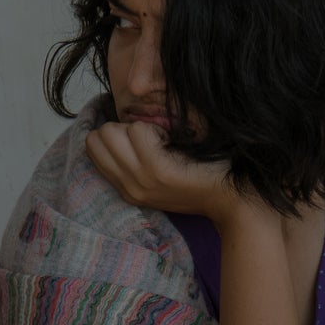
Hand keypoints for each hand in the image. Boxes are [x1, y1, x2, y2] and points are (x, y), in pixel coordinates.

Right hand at [85, 118, 253, 226]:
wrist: (232, 198)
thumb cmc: (201, 177)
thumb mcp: (159, 173)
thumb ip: (135, 157)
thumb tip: (118, 125)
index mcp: (127, 189)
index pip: (92, 147)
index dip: (115, 133)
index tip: (144, 141)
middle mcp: (129, 188)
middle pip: (98, 136)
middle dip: (124, 128)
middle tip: (156, 140)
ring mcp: (140, 181)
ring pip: (115, 131)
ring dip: (142, 127)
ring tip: (167, 142)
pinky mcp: (156, 171)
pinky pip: (138, 131)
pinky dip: (157, 128)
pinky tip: (175, 142)